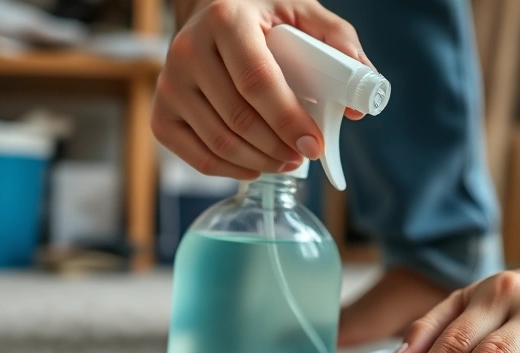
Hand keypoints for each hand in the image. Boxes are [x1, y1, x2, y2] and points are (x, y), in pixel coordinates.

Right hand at [152, 0, 372, 179]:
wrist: (208, 11)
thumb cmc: (261, 14)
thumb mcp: (302, 11)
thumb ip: (338, 42)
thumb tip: (356, 103)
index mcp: (225, 20)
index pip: (257, 82)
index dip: (288, 120)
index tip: (315, 144)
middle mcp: (189, 50)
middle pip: (239, 119)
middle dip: (280, 147)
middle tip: (306, 154)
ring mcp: (169, 84)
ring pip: (220, 142)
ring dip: (261, 162)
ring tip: (288, 161)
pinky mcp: (162, 112)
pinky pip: (196, 157)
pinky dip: (231, 170)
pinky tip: (257, 166)